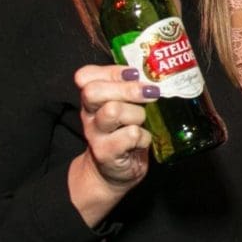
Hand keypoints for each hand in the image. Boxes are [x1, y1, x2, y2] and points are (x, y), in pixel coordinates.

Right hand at [75, 64, 155, 189]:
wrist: (114, 170)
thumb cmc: (124, 133)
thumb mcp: (125, 107)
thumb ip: (131, 89)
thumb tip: (155, 72)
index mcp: (92, 99)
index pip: (86, 76)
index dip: (112, 71)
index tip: (135, 74)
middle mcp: (89, 114)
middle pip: (94, 91)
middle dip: (127, 89)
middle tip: (150, 93)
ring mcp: (95, 134)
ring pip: (113, 111)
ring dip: (137, 114)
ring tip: (144, 121)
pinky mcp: (106, 153)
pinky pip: (131, 135)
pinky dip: (144, 136)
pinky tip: (143, 140)